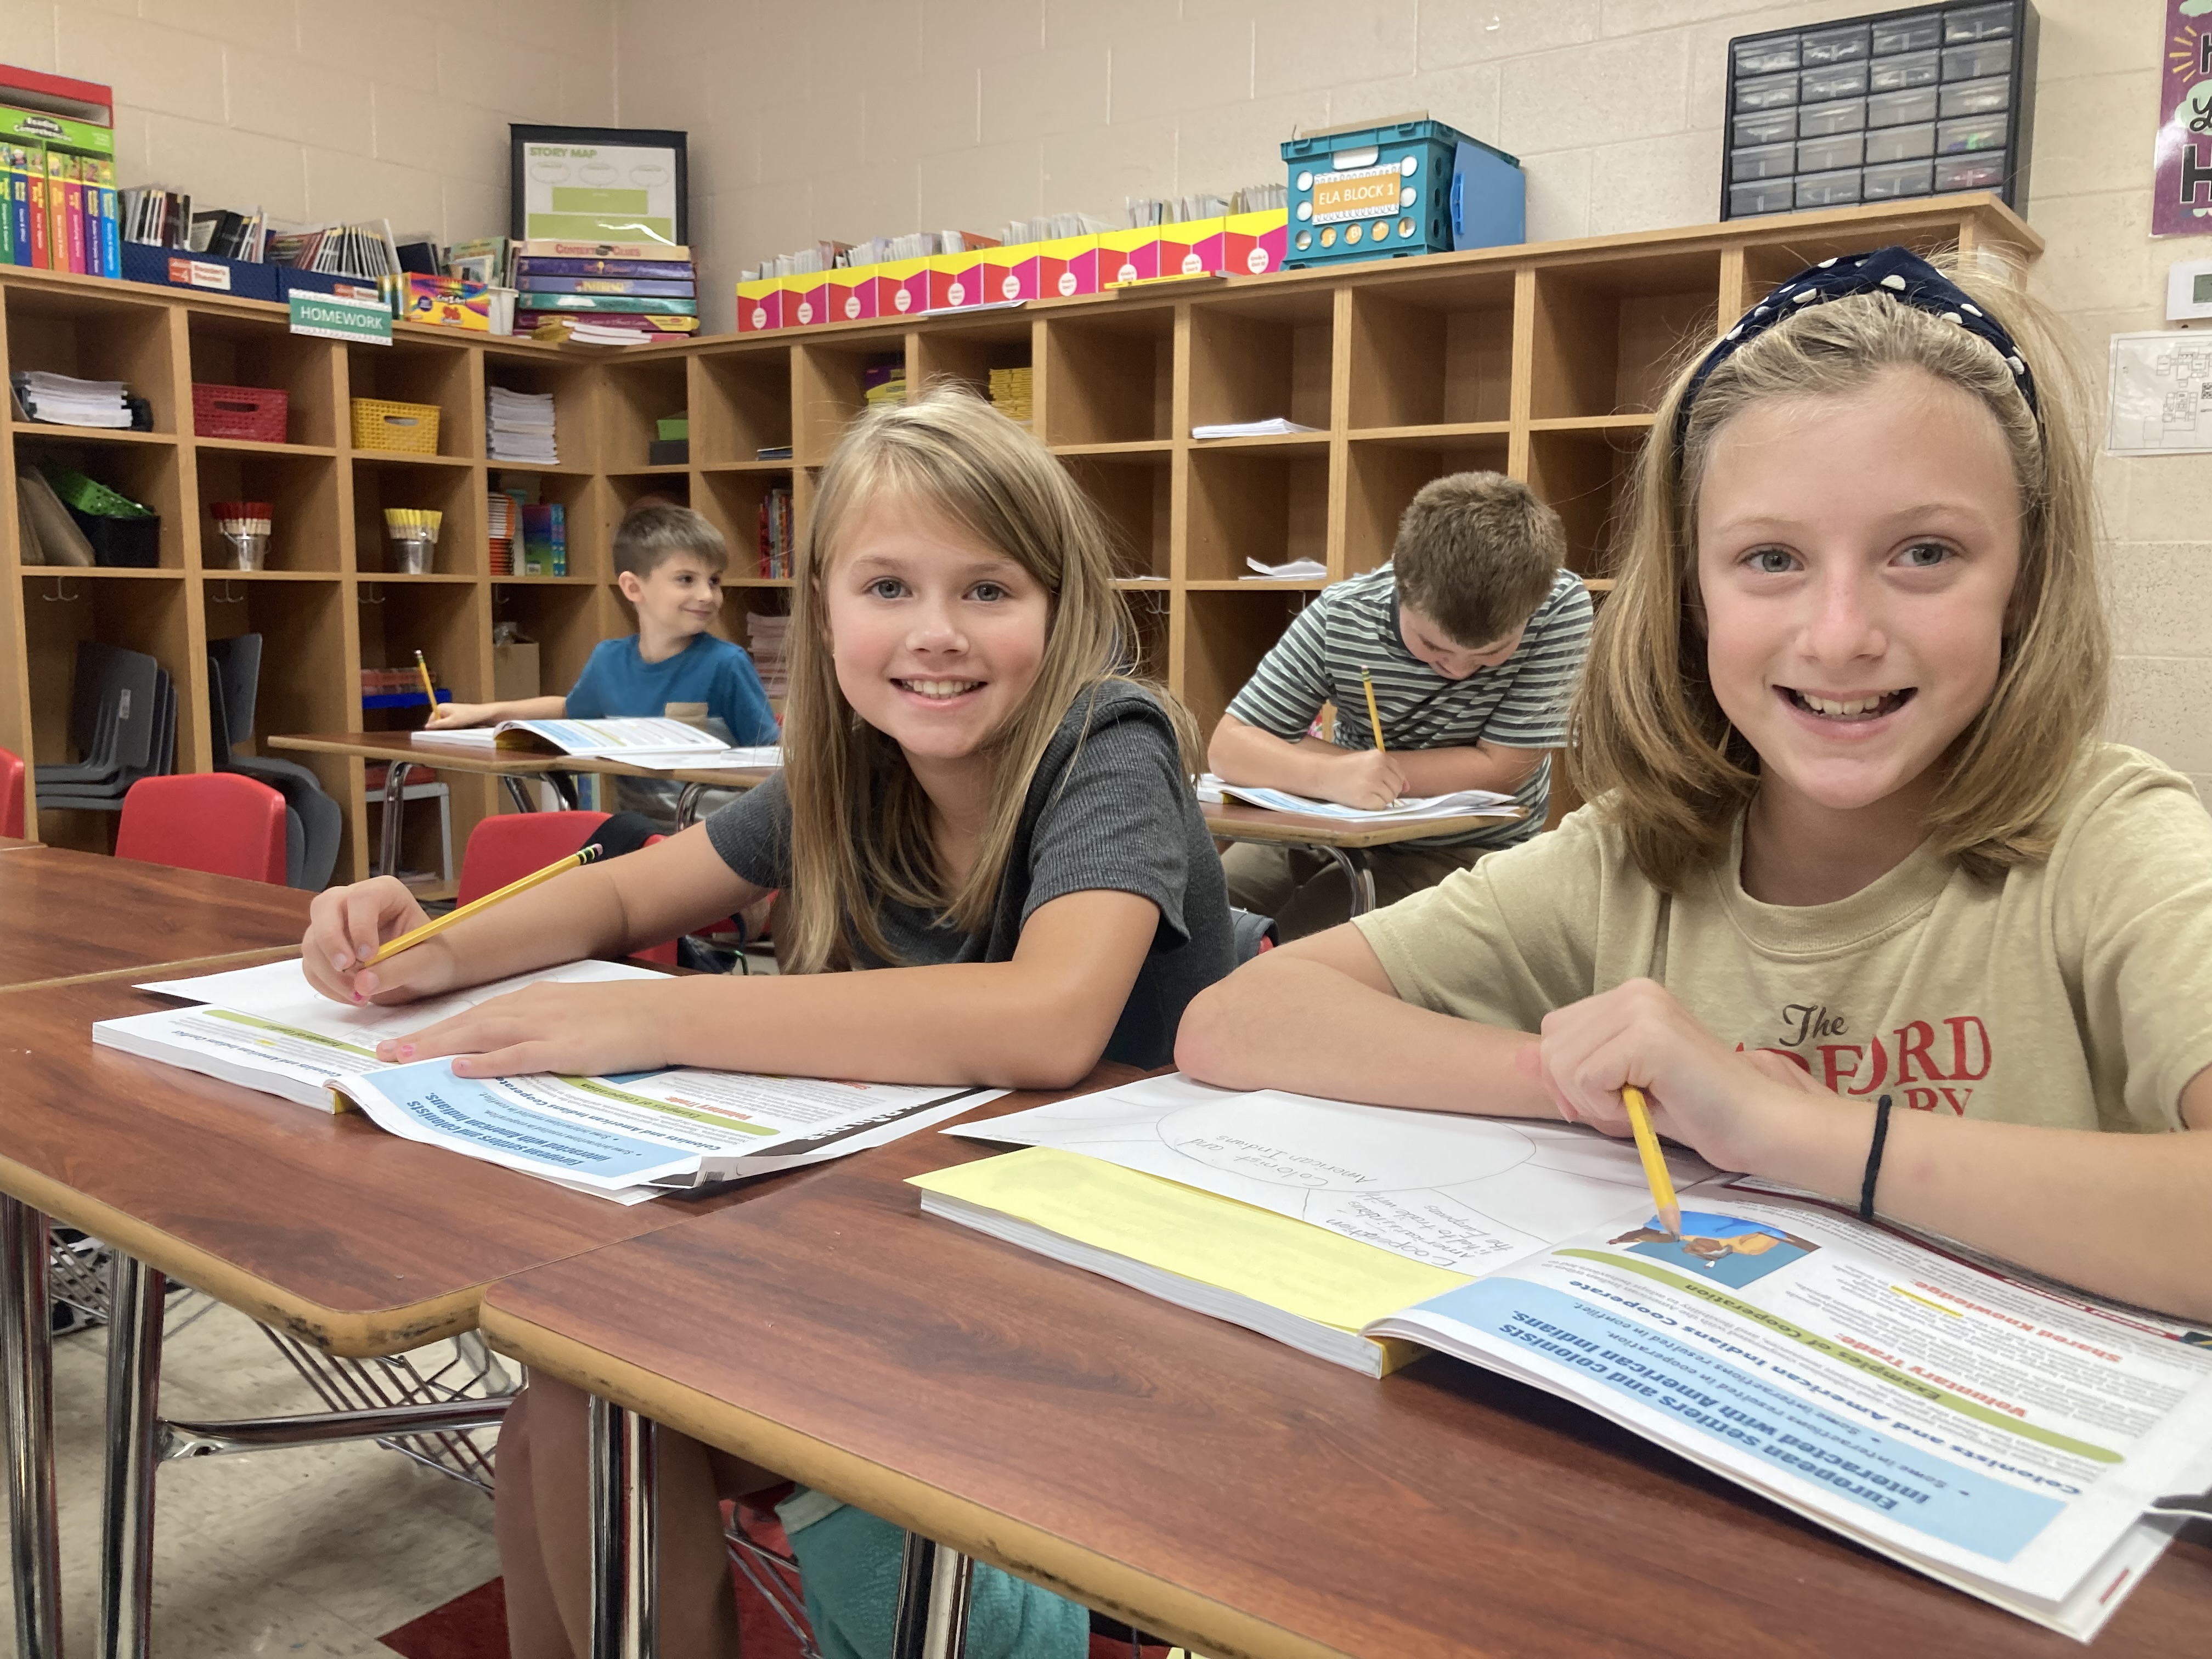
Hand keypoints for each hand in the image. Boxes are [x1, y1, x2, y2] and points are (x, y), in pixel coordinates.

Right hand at [302, 877, 454, 1005]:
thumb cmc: (431, 957)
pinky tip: (352, 996)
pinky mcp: (323, 950)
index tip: (368, 955)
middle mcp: (352, 901)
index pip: (362, 897)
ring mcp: (333, 924)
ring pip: (312, 941)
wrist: (425, 971)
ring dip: (330, 973)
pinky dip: (326, 985)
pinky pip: (310, 966)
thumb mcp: (426, 962)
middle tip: (346, 970)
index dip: (360, 924)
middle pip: (323, 908)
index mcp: (384, 892)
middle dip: (330, 942)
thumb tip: (363, 983)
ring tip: (361, 995)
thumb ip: (399, 969)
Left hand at [374, 979, 677, 1078]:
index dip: (439, 1027)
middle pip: (468, 1022)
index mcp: (536, 998)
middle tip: (384, 1052)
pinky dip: (486, 1061)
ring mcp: (548, 1027)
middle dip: (424, 1037)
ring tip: (404, 1058)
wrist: (666, 1012)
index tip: (406, 1039)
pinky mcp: (566, 1049)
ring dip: (440, 1046)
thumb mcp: (578, 1009)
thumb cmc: (627, 1014)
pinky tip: (460, 1067)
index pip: (476, 1013)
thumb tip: (513, 1040)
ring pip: (482, 1034)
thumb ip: (544, 1021)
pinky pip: (518, 1055)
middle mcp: (533, 1007)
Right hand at [424, 701, 492, 728]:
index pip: (430, 721)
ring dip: (448, 729)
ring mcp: (449, 712)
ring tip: (455, 730)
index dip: (433, 729)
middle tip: (449, 732)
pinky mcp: (455, 715)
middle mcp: (443, 708)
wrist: (483, 714)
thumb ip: (438, 725)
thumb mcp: (451, 722)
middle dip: (442, 729)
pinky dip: (453, 727)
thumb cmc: (468, 716)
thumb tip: (426, 727)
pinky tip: (459, 728)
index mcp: (440, 707)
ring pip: (444, 724)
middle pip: (437, 722)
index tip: (438, 736)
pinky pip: (450, 724)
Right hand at [1318, 748, 1408, 809]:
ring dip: (1380, 799)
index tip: (1380, 783)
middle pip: (1396, 787)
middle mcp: (1378, 769)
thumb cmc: (1346, 768)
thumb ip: (1389, 771)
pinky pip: (1380, 806)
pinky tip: (1362, 800)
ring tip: (1365, 793)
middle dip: (1387, 791)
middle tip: (1370, 789)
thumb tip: (1408, 787)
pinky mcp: (1365, 798)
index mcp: (1380, 757)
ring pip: (1390, 798)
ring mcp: (1372, 784)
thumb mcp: (1368, 762)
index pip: (1400, 773)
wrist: (1323, 775)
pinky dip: (1373, 806)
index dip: (1393, 781)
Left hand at [1515, 978, 1860, 1174]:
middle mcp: (1634, 990)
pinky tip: (1650, 1104)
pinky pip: (1587, 1078)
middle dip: (1575, 1089)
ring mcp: (1642, 1007)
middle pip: (1552, 1044)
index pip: (1554, 1031)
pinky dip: (1609, 1106)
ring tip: (1642, 1102)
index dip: (1567, 1075)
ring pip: (1563, 1062)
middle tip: (1626, 1106)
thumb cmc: (1694, 1109)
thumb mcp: (1618, 1087)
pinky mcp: (1649, 1034)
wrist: (1755, 1123)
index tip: (1607, 1100)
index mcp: (1628, 996)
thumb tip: (1518, 1057)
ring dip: (1595, 1100)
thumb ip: (1570, 1067)